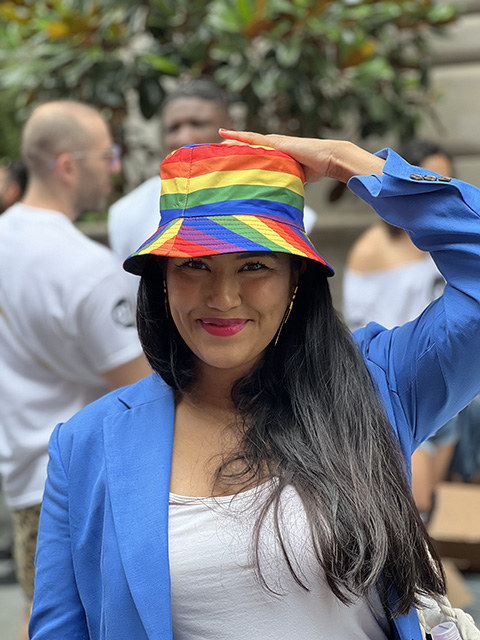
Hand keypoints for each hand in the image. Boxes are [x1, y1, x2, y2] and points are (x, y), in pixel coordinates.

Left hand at [219, 129, 384, 183]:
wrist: (329, 158)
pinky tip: (225, 133)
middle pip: (245, 147)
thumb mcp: (293, 178)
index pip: (252, 155)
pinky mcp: (276, 142)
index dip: (238, 156)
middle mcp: (272, 147)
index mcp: (274, 156)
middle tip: (212, 154)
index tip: (223, 161)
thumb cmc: (316, 169)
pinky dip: (238, 136)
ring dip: (230, 142)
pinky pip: (253, 139)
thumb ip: (283, 183)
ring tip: (213, 144)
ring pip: (246, 142)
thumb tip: (277, 199)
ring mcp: (273, 143)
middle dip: (229, 150)